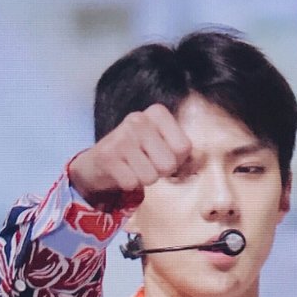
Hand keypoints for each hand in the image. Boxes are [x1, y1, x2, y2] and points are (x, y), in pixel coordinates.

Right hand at [69, 104, 190, 203]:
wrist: (101, 160)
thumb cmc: (140, 153)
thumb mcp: (163, 142)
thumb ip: (182, 149)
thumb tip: (196, 164)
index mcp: (157, 113)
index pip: (184, 148)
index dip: (176, 159)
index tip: (162, 153)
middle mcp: (139, 119)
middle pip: (168, 164)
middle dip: (159, 171)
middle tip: (146, 162)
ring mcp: (121, 136)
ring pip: (150, 177)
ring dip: (143, 178)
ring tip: (133, 167)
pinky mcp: (107, 155)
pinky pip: (131, 183)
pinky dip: (128, 183)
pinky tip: (121, 171)